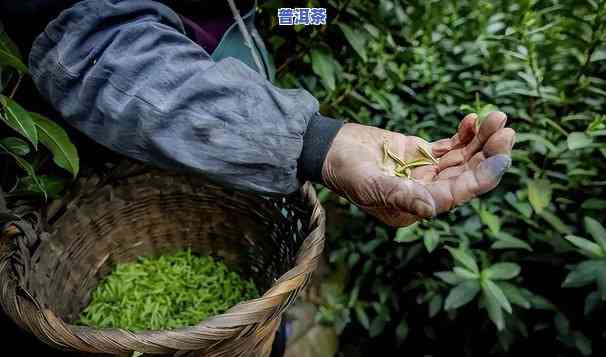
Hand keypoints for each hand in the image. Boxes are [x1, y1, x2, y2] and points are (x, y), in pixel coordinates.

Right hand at [322, 112, 514, 226]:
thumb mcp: (369, 183)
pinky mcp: (422, 154)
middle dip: (489, 153)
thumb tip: (430, 209)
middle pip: (467, 175)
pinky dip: (465, 134)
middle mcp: (425, 193)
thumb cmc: (344, 170)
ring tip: (497, 117)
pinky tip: (473, 119)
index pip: (456, 194)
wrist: (330, 150)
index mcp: (415, 207)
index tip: (502, 157)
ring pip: (463, 159)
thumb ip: (399, 195)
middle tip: (506, 129)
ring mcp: (426, 173)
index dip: (482, 177)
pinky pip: (451, 147)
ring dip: (482, 140)